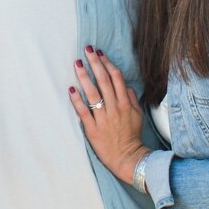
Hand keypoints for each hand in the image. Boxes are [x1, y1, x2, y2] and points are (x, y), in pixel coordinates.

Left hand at [68, 46, 148, 184]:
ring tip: (77, 64)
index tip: (100, 53)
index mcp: (125, 103)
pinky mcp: (92, 129)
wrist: (127, 158)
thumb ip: (131, 98)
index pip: (116, 78)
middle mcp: (114, 108)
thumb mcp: (137, 115)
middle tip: (87, 50)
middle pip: (104, 81)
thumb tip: (124, 84)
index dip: (107, 63)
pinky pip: (84, 112)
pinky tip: (71, 89)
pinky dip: (77, 100)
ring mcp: (103, 118)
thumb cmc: (132, 136)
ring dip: (85, 77)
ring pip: (93, 94)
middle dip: (95, 63)